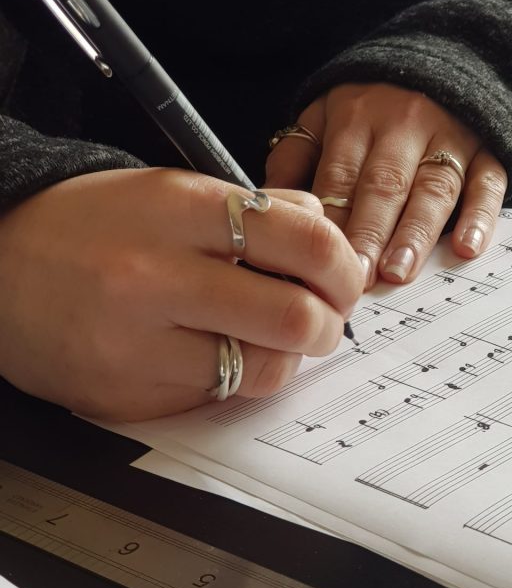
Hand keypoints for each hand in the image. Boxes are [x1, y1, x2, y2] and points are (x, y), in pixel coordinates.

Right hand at [0, 168, 362, 420]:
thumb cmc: (92, 225)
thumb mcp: (172, 192)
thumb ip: (257, 209)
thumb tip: (328, 233)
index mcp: (178, 209)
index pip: (303, 239)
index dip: (343, 265)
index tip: (344, 276)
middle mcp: (156, 276)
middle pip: (295, 316)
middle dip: (331, 323)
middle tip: (325, 317)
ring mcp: (138, 344)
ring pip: (265, 368)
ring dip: (289, 356)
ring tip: (272, 335)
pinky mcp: (128, 396)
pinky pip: (220, 396)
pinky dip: (242, 378)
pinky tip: (225, 354)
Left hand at [264, 83, 507, 287]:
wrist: (454, 58)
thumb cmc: (380, 102)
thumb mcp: (328, 109)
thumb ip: (298, 151)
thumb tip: (267, 199)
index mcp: (355, 119)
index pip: (339, 176)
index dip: (330, 222)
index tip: (317, 265)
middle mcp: (402, 126)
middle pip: (383, 186)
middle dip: (368, 234)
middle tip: (355, 279)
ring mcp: (450, 137)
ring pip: (432, 188)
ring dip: (415, 233)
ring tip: (399, 272)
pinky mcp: (489, 150)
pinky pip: (488, 182)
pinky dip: (481, 216)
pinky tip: (468, 247)